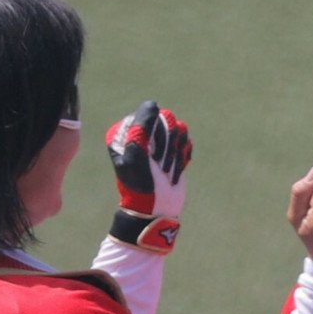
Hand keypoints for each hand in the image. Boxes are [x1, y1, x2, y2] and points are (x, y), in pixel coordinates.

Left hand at [106, 101, 191, 252]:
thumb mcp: (137, 155)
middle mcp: (141, 134)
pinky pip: (186, 140)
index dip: (156, 135)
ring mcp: (157, 142)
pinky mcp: (172, 150)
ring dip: (176, 152)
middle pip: (167, 120)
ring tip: (167, 170)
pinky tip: (175, 170)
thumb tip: (154, 104)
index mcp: (126, 132)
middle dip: (168, 144)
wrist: (157, 209)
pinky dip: (184, 156)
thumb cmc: (143, 185)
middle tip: (160, 165)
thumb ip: (142, 127)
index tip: (151, 156)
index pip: (150, 115)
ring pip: (179, 129)